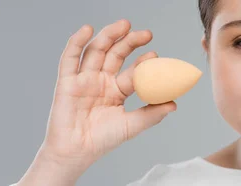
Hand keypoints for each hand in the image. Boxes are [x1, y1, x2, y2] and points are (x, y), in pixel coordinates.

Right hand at [29, 19, 175, 174]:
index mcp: (117, 90)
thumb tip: (174, 104)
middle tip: (146, 33)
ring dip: (109, 35)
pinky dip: (77, 42)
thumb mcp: (132, 125)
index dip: (143, 61)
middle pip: (116, 54)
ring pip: (96, 51)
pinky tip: (88, 29)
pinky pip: (70, 58)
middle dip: (130, 41)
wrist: (77, 152)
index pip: (133, 71)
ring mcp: (84, 79)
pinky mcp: (66, 81)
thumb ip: (151, 113)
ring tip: (124, 24)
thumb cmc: (103, 140)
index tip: (155, 55)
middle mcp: (101, 81)